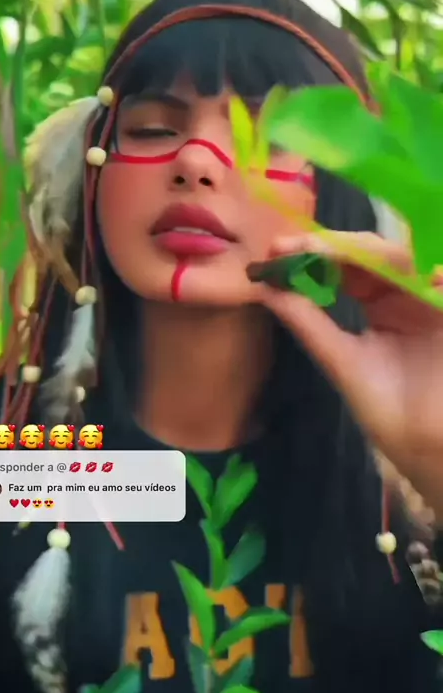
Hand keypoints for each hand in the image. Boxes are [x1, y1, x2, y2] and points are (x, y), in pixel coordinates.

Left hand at [257, 232, 442, 505]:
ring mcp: (432, 297)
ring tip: (325, 251)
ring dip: (365, 252)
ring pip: (403, 258)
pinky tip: (407, 273)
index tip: (276, 250)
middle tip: (293, 245)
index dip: (313, 253)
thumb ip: (308, 323)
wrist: (428, 447)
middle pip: (372, 253)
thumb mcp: (343, 361)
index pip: (347, 266)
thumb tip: (266, 288)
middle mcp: (406, 292)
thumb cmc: (389, 409)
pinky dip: (435, 275)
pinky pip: (442, 279)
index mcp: (381, 303)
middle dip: (332, 246)